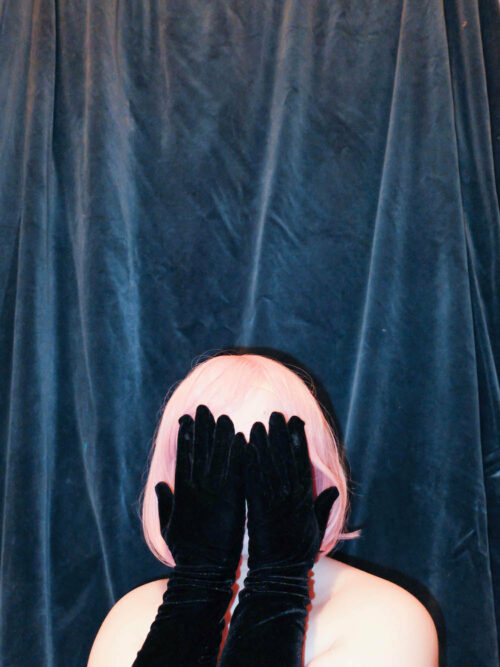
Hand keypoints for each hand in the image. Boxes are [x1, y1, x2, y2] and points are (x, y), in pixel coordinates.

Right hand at [155, 404, 245, 572]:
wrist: (205, 573)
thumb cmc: (186, 553)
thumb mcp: (167, 528)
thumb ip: (165, 504)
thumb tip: (160, 484)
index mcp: (182, 494)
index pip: (183, 458)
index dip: (185, 437)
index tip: (186, 418)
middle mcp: (198, 490)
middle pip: (201, 452)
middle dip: (202, 428)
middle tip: (204, 408)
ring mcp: (216, 495)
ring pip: (219, 458)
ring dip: (220, 436)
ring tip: (222, 417)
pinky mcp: (233, 502)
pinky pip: (237, 474)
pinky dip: (238, 456)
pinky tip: (241, 439)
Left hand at [245, 412, 338, 572]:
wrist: (280, 576)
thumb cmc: (298, 554)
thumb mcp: (317, 529)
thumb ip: (323, 507)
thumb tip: (333, 490)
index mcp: (306, 499)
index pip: (303, 464)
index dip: (299, 441)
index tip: (295, 421)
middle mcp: (291, 497)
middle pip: (285, 460)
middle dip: (281, 436)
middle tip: (276, 414)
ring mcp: (274, 503)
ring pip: (269, 467)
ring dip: (264, 444)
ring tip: (259, 424)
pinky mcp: (257, 510)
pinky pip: (253, 483)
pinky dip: (249, 464)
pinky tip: (244, 449)